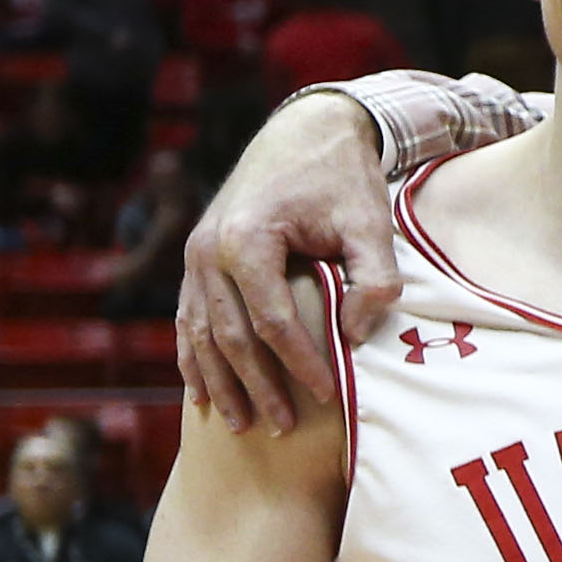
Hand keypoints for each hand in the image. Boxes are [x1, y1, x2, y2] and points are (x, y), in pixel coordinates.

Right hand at [174, 92, 394, 433]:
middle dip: (258, 387)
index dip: (301, 364)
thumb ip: (373, 279)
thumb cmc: (342, 179)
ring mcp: (194, 256)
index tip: (330, 396)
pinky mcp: (195, 261)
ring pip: (201, 334)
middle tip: (286, 430)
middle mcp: (208, 251)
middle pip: (231, 336)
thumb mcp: (371, 223)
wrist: (303, 132)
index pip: (272, 322)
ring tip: (244, 426)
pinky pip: (188, 319)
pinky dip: (195, 359)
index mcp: (246, 240)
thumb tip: (351, 335)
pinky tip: (204, 396)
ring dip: (221, 383)